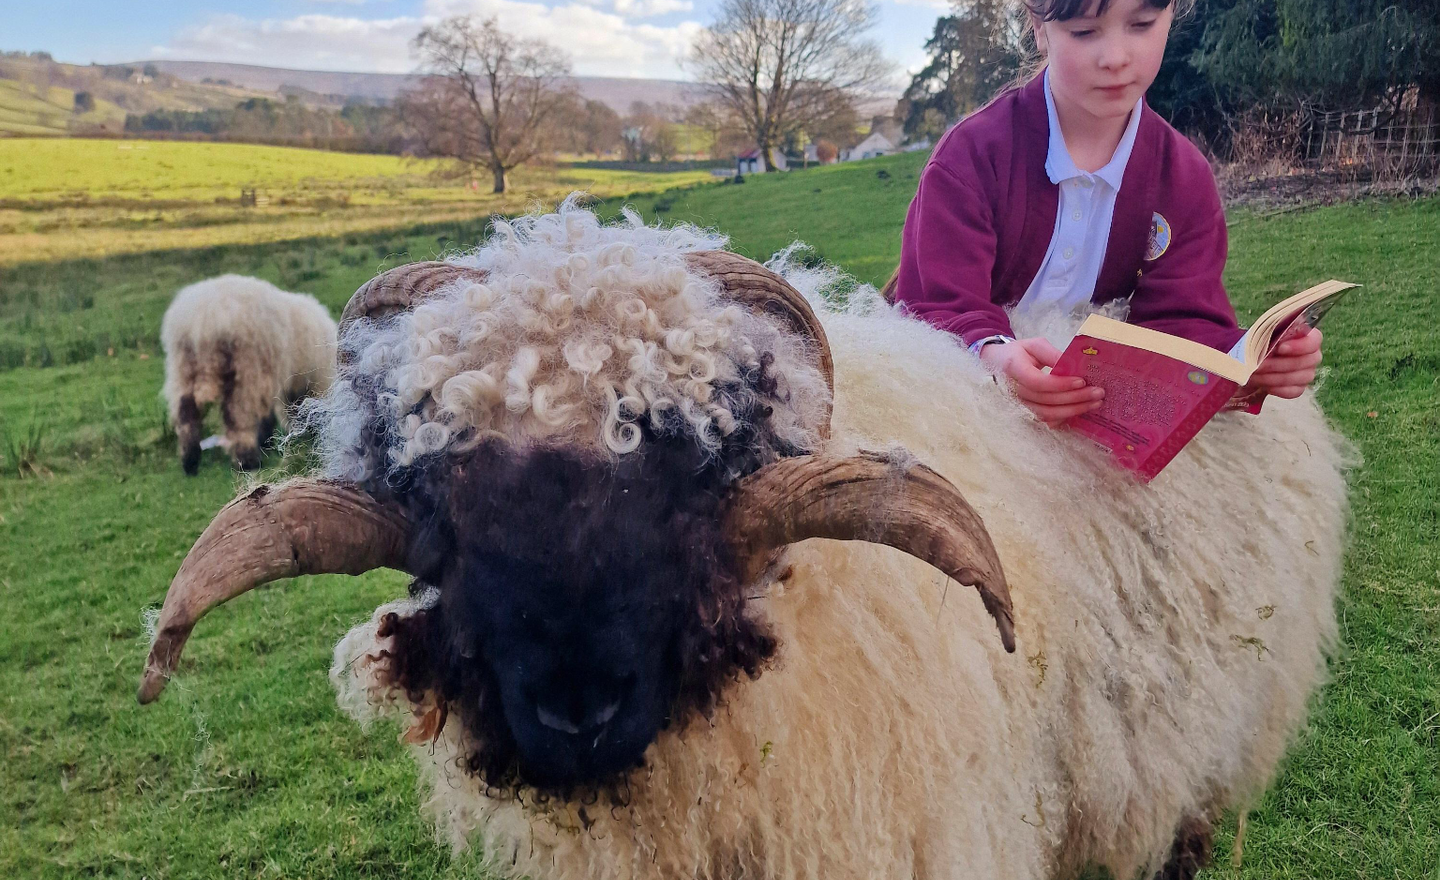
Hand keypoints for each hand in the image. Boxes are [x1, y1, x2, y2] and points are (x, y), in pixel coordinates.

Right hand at [979, 336, 1103, 426]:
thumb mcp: (1034, 345)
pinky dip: (1063, 418)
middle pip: (1046, 400)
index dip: (1060, 384)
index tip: (1081, 380)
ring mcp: (1018, 404)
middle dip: (1075, 398)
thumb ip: (1052, 354)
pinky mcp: (1025, 411)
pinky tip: (1080, 411)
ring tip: (1094, 403)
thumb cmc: (1018, 353)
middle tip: (1098, 393)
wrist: (997, 365)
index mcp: (1014, 369)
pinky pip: (1045, 419)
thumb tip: (1074, 365)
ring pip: (1047, 413)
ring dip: (1073, 410)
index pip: (1038, 382)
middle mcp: (1014, 390)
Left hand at [1249, 326, 1322, 398]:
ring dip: (1274, 377)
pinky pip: (1294, 391)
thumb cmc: (1261, 344)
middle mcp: (1312, 356)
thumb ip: (1272, 333)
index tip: (1280, 348)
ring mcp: (1308, 373)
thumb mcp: (1263, 334)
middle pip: (1305, 361)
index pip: (1314, 341)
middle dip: (1278, 364)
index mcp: (1307, 337)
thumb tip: (1275, 342)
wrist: (1253, 362)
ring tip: (1256, 375)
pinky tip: (1264, 385)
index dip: (1299, 346)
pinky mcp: (1299, 388)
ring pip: (1299, 378)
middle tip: (1258, 365)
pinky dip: (1277, 389)